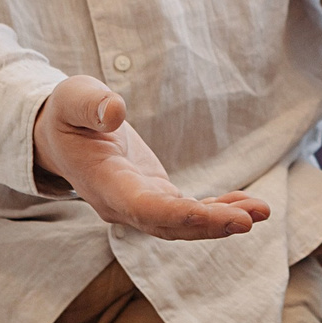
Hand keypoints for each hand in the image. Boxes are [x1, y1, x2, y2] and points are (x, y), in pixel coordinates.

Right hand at [33, 76, 269, 239]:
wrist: (61, 137)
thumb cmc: (67, 114)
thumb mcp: (71, 99)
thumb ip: (91, 104)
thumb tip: (116, 111)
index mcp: (103, 182)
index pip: (143, 208)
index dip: (179, 215)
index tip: (212, 216)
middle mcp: (122, 204)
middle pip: (170, 224)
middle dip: (210, 224)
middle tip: (250, 218)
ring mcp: (139, 205)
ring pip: (184, 223)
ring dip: (222, 220)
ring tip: (261, 210)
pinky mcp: (154, 197)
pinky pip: (189, 212)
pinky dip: (219, 210)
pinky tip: (248, 206)